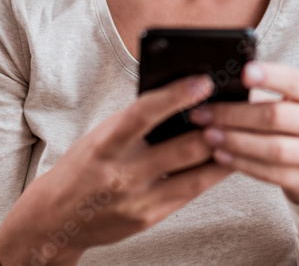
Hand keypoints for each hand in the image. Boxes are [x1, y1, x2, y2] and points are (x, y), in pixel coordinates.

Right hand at [0, 74, 233, 263]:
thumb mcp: (102, 136)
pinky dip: (211, 173)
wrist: (56, 218)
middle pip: (182, 148)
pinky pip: (190, 193)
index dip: (176, 96)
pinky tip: (227, 158)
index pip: (144, 114)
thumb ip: (137, 121)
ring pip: (195, 174)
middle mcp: (121, 174)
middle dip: (214, 126)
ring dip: (222, 151)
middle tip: (238, 107)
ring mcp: (137, 200)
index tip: (204, 80)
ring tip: (242, 131)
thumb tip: (183, 98)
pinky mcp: (149, 218)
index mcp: (105, 145)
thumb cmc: (85, 166)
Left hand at [188, 61, 298, 206]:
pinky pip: (272, 173)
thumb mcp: (290, 102)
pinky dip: (243, 164)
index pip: (295, 81)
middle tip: (203, 113)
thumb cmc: (294, 123)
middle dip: (235, 115)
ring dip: (236, 142)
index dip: (271, 76)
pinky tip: (220, 156)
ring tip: (208, 135)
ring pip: (275, 148)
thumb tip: (214, 83)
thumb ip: (261, 93)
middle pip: (278, 116)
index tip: (243, 73)